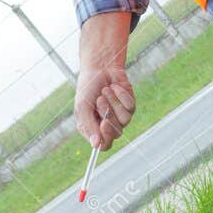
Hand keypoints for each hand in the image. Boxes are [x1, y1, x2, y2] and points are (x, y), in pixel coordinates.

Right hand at [75, 13, 135, 149]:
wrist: (99, 67)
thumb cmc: (88, 87)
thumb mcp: (83, 107)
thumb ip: (89, 126)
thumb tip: (96, 145)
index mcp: (94, 129)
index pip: (104, 145)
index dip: (106, 137)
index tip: (104, 123)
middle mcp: (108, 125)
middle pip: (116, 134)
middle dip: (108, 114)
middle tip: (100, 100)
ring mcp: (120, 116)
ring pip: (125, 120)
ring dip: (113, 102)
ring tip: (105, 90)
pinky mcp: (130, 106)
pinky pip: (130, 106)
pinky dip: (120, 94)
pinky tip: (114, 87)